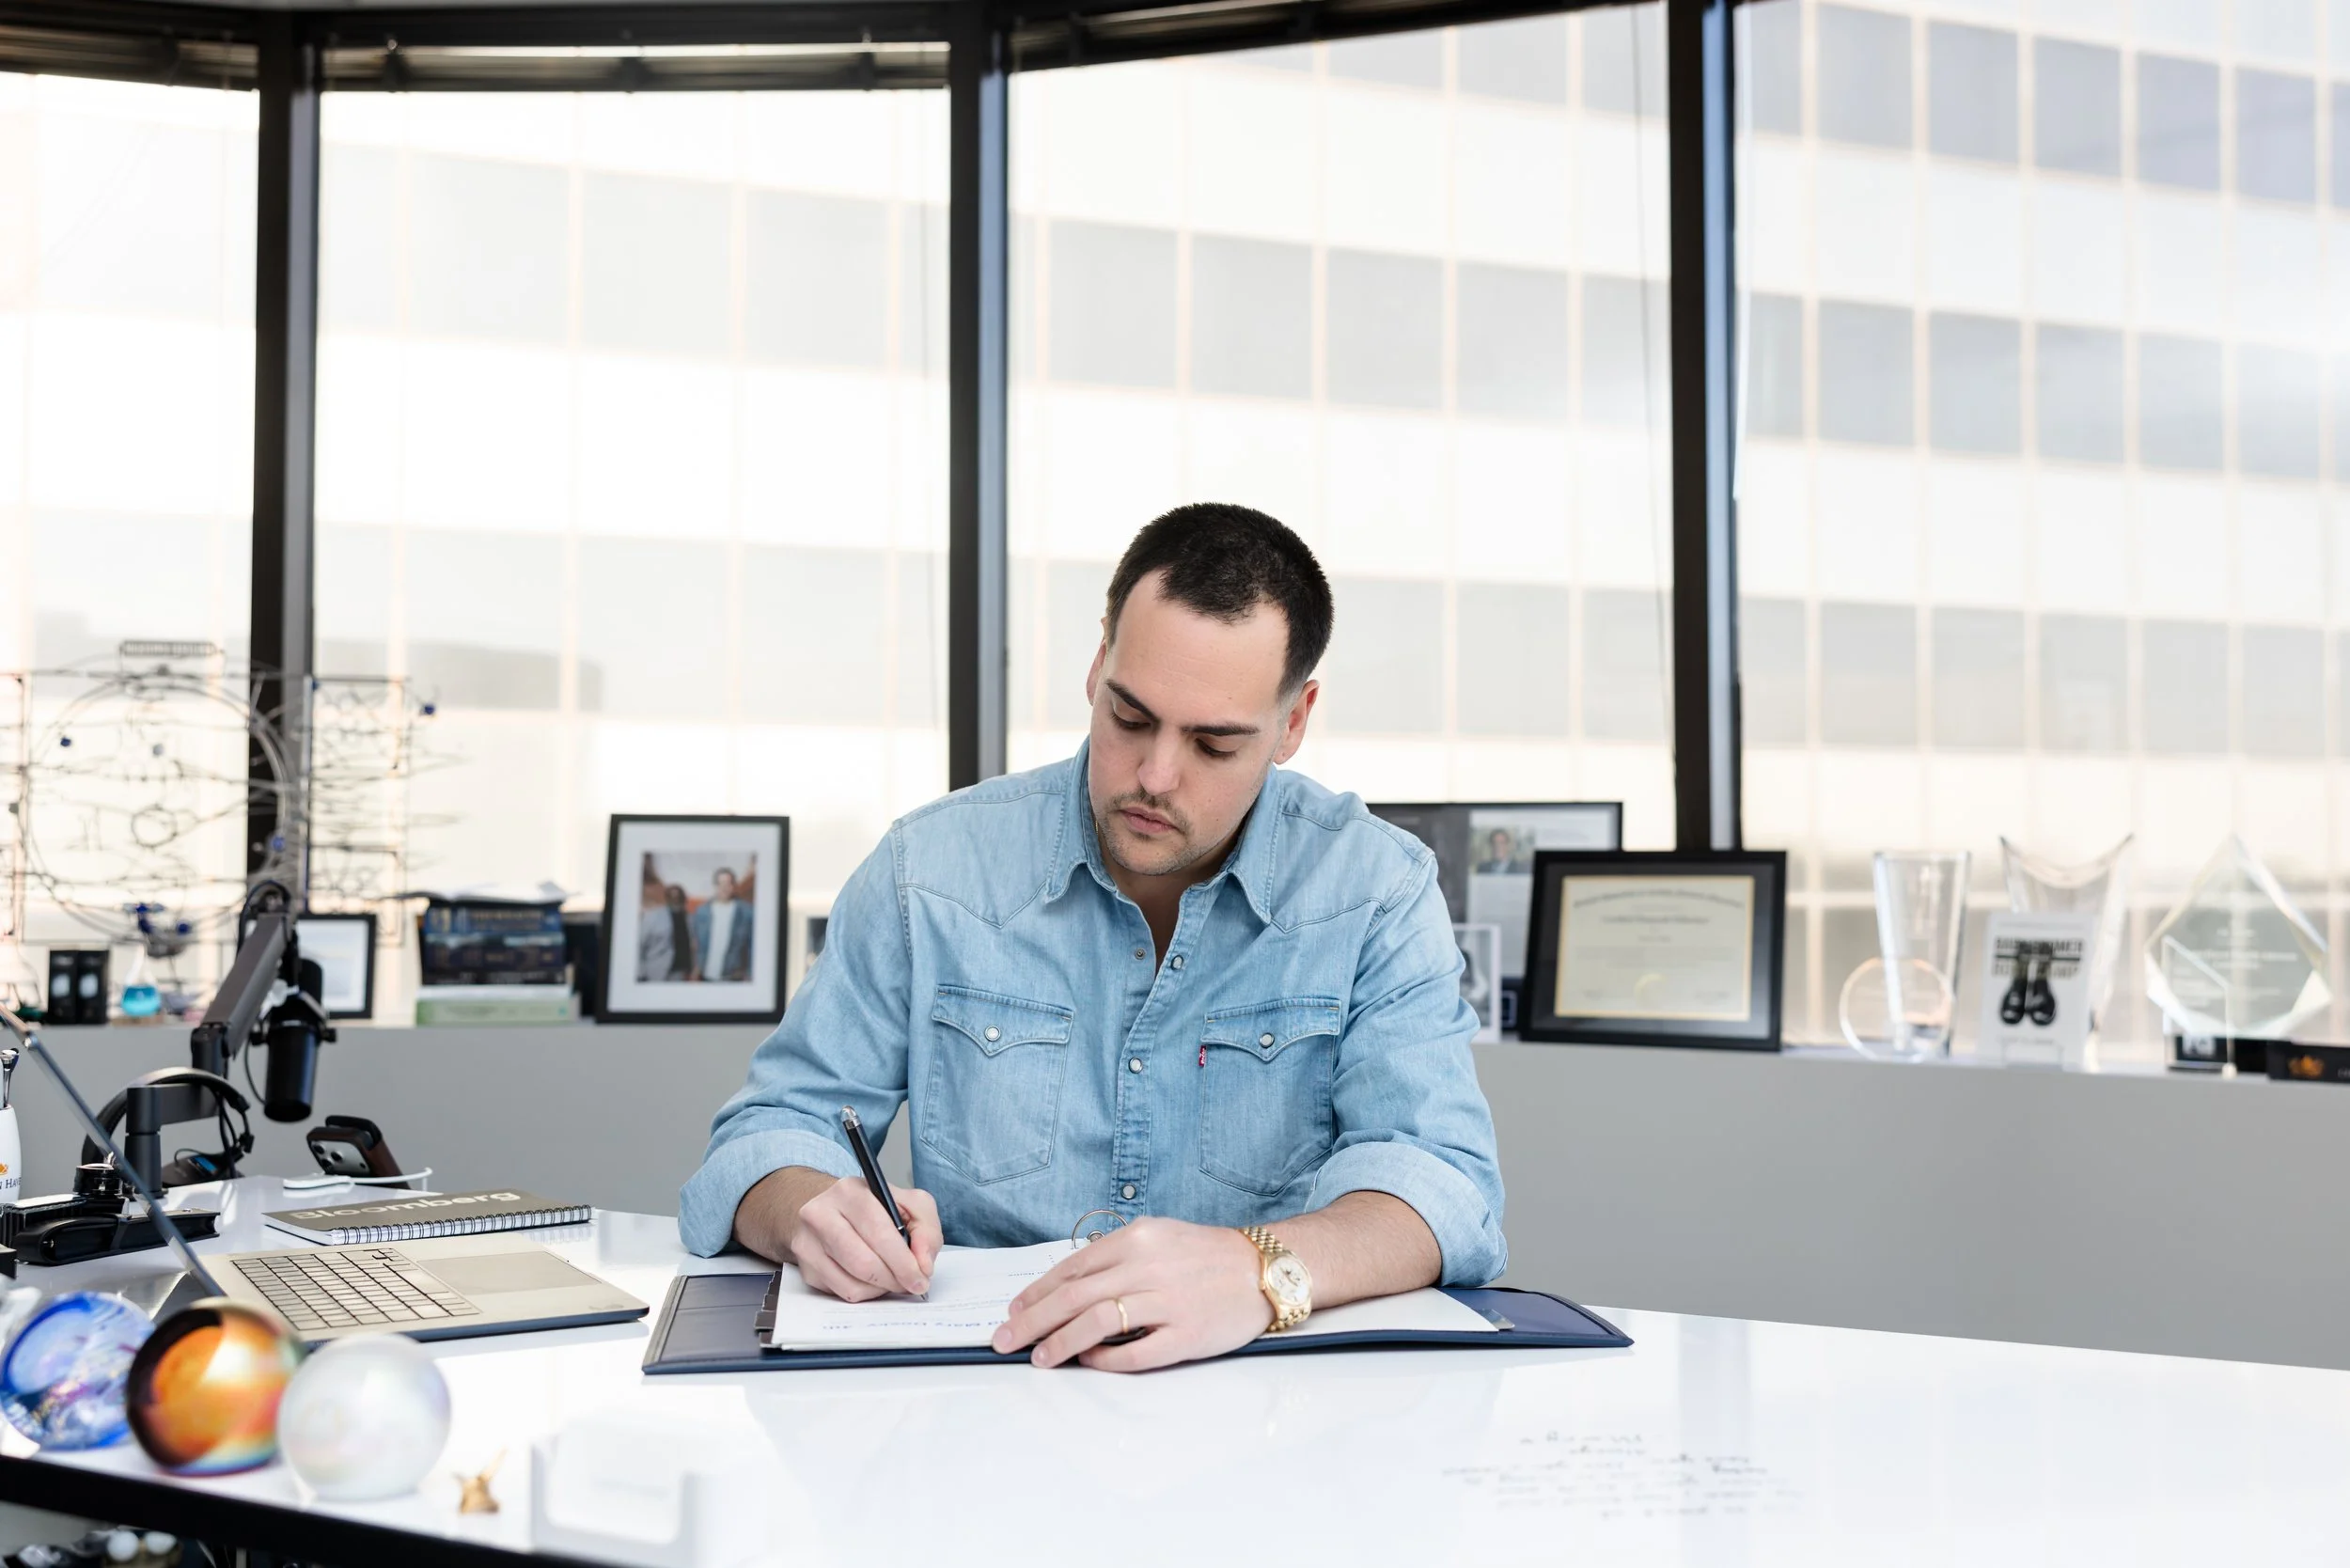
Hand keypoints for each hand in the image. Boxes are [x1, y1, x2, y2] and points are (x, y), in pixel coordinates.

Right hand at [789, 1177, 942, 1300]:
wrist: (829, 1211)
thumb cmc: (873, 1209)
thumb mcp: (908, 1204)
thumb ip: (926, 1228)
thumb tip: (923, 1263)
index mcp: (850, 1192)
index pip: (879, 1232)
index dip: (903, 1261)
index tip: (920, 1278)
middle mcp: (822, 1214)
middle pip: (863, 1263)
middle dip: (894, 1279)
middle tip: (910, 1284)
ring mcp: (808, 1243)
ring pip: (852, 1284)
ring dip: (880, 1289)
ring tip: (891, 1279)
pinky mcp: (806, 1268)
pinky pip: (841, 1293)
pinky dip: (864, 1293)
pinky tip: (871, 1280)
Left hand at [991, 1217, 1272, 1371]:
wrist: (1266, 1268)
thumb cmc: (1206, 1255)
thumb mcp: (1157, 1238)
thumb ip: (1115, 1258)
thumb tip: (1064, 1290)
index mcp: (1137, 1238)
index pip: (1072, 1268)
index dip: (1037, 1294)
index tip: (1014, 1312)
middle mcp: (1148, 1265)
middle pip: (1074, 1295)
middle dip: (1032, 1321)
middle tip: (1006, 1341)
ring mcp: (1168, 1301)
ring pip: (1097, 1322)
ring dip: (1060, 1342)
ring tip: (1039, 1357)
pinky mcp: (1186, 1334)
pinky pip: (1135, 1351)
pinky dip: (1105, 1359)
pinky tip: (1088, 1362)